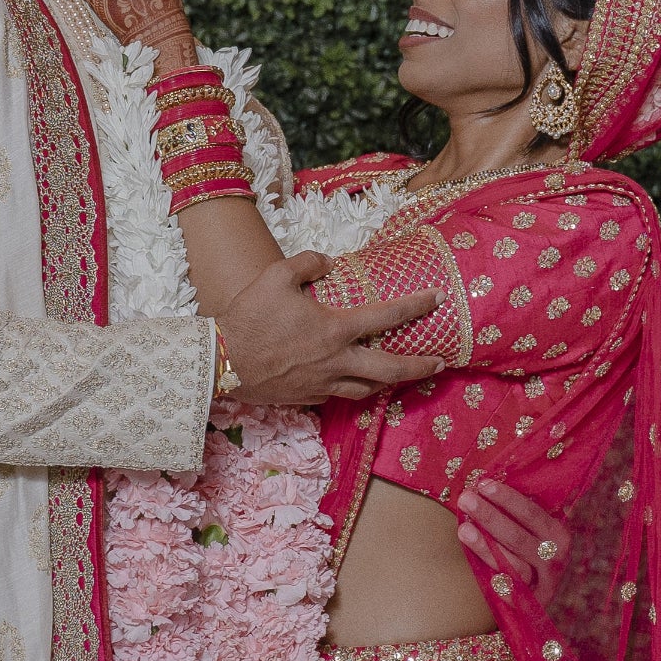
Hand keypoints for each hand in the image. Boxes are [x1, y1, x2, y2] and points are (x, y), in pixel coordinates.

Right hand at [216, 254, 445, 406]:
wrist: (221, 362)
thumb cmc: (249, 317)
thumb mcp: (276, 275)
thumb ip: (307, 263)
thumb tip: (328, 262)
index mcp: (335, 328)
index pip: (388, 316)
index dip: (417, 305)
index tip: (439, 298)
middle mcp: (338, 361)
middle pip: (392, 369)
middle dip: (420, 366)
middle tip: (440, 362)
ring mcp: (324, 384)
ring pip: (368, 389)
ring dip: (389, 383)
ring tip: (401, 377)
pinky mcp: (309, 398)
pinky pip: (338, 394)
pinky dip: (350, 387)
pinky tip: (351, 382)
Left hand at [457, 477, 567, 595]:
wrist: (542, 592)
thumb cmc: (530, 551)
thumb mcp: (533, 530)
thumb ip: (516, 513)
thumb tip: (484, 485)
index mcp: (557, 535)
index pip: (531, 513)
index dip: (507, 498)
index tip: (483, 484)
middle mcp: (554, 559)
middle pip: (518, 537)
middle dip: (490, 516)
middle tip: (466, 499)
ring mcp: (542, 583)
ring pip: (513, 565)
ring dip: (486, 546)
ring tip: (463, 529)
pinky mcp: (530, 604)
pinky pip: (511, 592)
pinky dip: (497, 581)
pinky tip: (479, 568)